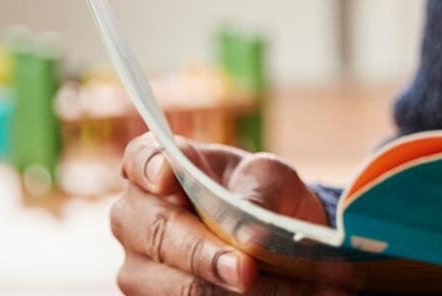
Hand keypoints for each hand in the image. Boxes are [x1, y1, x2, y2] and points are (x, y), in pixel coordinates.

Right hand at [110, 133, 345, 294]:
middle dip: (208, 256)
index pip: (141, 159)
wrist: (273, 234)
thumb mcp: (269, 177)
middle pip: (159, 235)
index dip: (152, 167)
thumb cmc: (261, 192)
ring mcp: (140, 269)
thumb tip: (248, 235)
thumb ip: (256, 194)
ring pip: (181, 287)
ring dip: (247, 294)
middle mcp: (134, 218)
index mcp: (154, 166)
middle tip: (249, 270)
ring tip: (308, 291)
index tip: (170, 175)